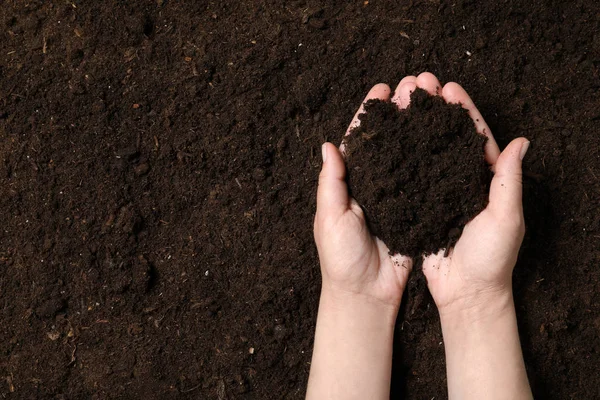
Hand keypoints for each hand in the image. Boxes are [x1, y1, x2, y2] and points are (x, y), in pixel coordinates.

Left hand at [314, 83, 417, 309]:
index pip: (360, 139)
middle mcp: (374, 184)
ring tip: (432, 102)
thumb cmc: (340, 258)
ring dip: (418, 128)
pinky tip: (446, 140)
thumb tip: (329, 145)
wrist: (366, 293)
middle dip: (400, 112)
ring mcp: (396, 195)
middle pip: (388, 140)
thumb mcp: (329, 218)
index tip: (383, 88)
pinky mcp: (415, 210)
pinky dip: (433, 159)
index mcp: (349, 182)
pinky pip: (424, 180)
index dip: (370, 113)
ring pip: (408, 154)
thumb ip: (331, 183)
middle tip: (416, 86)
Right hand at [408, 74, 529, 313]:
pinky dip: (400, 157)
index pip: (475, 137)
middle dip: (434, 111)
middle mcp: (460, 182)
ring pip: (425, 153)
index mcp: (486, 180)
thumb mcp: (506, 218)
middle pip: (447, 138)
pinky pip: (410, 177)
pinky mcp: (419, 207)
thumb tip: (521, 141)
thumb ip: (508, 180)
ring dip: (415, 127)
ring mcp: (438, 193)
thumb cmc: (491, 259)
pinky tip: (388, 140)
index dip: (463, 112)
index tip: (448, 88)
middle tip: (420, 85)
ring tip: (402, 102)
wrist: (465, 293)